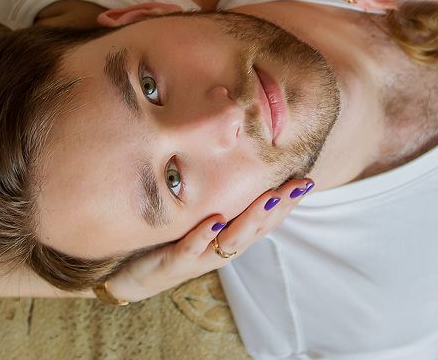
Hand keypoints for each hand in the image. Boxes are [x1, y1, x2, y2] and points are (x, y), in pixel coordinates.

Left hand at [105, 176, 314, 302]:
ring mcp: (198, 258)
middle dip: (278, 207)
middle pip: (256, 229)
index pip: (264, 219)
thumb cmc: (169, 243)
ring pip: (231, 241)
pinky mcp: (172, 263)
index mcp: (228, 238)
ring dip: (251, 219)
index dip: (287, 203)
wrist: (130, 276)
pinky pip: (190, 249)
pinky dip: (203, 236)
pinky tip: (214, 220)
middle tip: (298, 185)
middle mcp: (219, 249)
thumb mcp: (198, 218)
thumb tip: (238, 162)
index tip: (307, 181)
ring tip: (270, 198)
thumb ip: (220, 198)